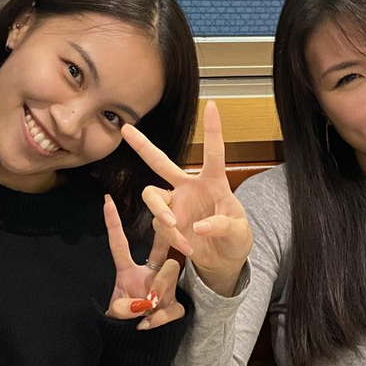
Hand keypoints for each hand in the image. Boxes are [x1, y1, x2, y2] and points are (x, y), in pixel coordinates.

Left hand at [103, 195, 184, 330]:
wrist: (135, 346)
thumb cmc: (121, 323)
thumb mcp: (115, 315)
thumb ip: (122, 308)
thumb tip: (142, 304)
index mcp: (128, 272)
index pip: (120, 245)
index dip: (113, 224)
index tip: (106, 200)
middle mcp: (149, 275)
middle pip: (162, 251)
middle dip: (165, 247)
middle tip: (156, 272)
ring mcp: (164, 290)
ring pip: (171, 273)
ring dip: (158, 290)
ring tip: (144, 309)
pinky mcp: (175, 306)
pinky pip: (173, 306)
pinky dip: (159, 318)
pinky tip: (145, 325)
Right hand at [121, 100, 251, 297]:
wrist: (223, 260)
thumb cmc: (236, 239)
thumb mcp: (239, 233)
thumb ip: (222, 227)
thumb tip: (200, 227)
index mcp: (214, 182)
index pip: (214, 153)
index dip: (212, 130)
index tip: (212, 105)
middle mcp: (189, 188)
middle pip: (161, 163)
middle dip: (143, 146)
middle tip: (126, 130)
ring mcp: (175, 204)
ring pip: (153, 197)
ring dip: (161, 212)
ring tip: (175, 228)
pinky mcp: (167, 222)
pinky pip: (159, 225)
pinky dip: (172, 238)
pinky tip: (187, 247)